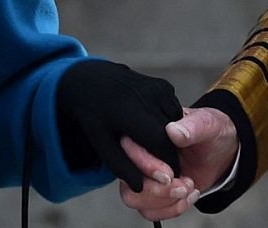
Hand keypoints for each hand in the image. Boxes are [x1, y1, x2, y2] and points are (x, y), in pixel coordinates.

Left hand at [55, 60, 183, 192]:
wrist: (91, 79)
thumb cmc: (93, 116)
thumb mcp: (101, 143)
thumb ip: (121, 166)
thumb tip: (141, 187)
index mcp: (128, 110)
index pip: (160, 143)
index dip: (166, 163)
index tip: (166, 177)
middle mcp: (146, 95)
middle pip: (171, 135)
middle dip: (169, 155)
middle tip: (162, 168)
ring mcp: (157, 87)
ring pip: (176, 124)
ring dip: (170, 140)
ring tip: (152, 145)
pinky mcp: (163, 85)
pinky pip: (174, 112)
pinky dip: (169, 125)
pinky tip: (153, 127)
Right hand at [118, 106, 237, 220]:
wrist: (221, 152)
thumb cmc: (210, 132)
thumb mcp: (207, 124)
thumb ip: (191, 127)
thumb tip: (173, 131)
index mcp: (147, 132)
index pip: (128, 149)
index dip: (145, 165)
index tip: (168, 174)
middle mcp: (141, 155)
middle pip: (129, 181)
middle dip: (157, 190)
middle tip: (182, 185)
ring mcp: (146, 176)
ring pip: (135, 199)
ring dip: (165, 201)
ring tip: (188, 188)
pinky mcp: (154, 192)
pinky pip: (150, 211)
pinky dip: (172, 209)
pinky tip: (189, 194)